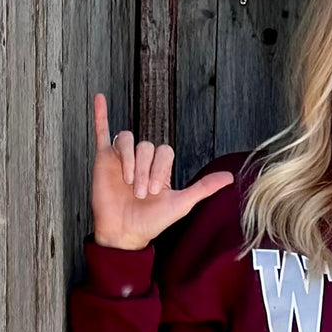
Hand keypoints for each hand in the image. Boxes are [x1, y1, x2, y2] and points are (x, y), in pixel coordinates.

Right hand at [90, 93, 233, 250]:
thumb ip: (204, 188)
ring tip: (126, 182)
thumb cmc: (152, 221)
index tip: (154, 191)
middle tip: (140, 193)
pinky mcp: (103, 158)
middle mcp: (142, 160)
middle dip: (144, 170)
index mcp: (160, 168)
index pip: (164, 151)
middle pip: (146, 146)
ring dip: (129, 160)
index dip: (159, 168)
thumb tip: (231, 177)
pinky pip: (102, 132)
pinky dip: (101, 114)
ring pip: (127, 139)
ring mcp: (122, 157)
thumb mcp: (181, 203)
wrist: (124, 232)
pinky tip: (100, 99)